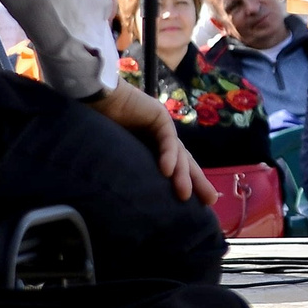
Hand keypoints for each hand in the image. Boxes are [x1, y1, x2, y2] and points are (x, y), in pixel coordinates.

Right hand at [86, 84, 215, 205]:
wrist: (96, 101)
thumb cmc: (101, 132)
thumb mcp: (121, 159)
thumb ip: (132, 172)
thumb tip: (134, 203)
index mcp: (153, 150)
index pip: (176, 169)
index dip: (186, 185)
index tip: (198, 206)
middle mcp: (162, 139)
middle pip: (185, 162)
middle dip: (197, 182)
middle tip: (210, 200)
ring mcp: (163, 128)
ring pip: (178, 154)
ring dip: (182, 174)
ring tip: (184, 194)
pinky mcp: (160, 117)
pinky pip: (167, 139)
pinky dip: (168, 155)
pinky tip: (167, 171)